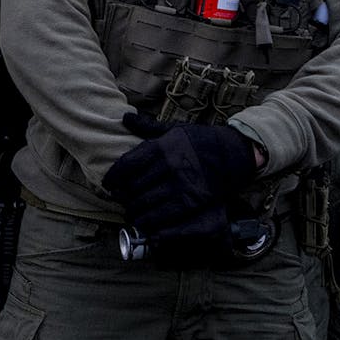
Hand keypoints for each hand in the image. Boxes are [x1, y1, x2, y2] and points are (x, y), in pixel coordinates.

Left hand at [103, 114, 257, 249]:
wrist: (231, 153)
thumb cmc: (200, 140)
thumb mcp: (174, 129)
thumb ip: (147, 127)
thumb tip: (125, 117)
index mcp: (161, 146)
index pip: (127, 165)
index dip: (113, 177)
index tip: (108, 183)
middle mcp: (168, 166)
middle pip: (133, 186)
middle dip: (123, 196)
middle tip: (120, 200)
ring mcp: (181, 184)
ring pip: (146, 203)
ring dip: (134, 211)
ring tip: (131, 212)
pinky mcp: (192, 200)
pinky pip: (164, 215)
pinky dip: (150, 221)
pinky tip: (144, 222)